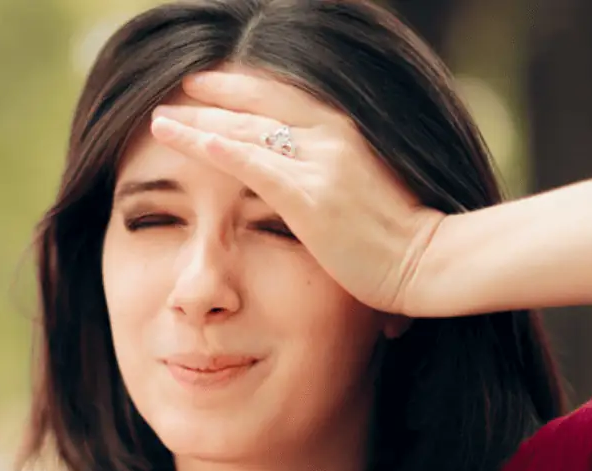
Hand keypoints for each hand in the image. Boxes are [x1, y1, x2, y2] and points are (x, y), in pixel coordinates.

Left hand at [150, 70, 445, 316]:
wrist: (429, 263)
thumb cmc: (404, 240)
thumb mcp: (370, 192)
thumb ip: (340, 178)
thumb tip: (320, 188)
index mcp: (347, 133)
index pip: (285, 100)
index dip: (245, 90)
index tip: (212, 86)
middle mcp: (332, 138)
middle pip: (259, 107)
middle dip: (215, 96)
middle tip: (178, 91)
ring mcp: (320, 165)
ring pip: (246, 132)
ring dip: (199, 123)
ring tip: (161, 120)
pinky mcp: (309, 197)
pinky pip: (255, 166)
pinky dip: (220, 150)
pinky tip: (190, 140)